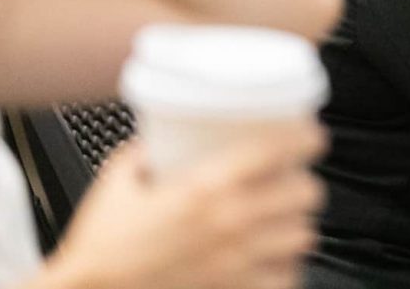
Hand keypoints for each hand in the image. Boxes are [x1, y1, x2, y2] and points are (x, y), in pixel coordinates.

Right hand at [38, 125, 325, 288]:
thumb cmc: (99, 249)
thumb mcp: (116, 182)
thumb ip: (142, 153)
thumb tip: (158, 140)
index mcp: (206, 187)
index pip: (279, 149)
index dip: (305, 138)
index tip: (310, 135)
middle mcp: (231, 223)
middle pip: (306, 193)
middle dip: (303, 185)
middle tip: (293, 182)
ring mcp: (238, 262)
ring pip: (304, 236)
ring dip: (297, 226)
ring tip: (286, 221)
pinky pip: (286, 279)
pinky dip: (285, 268)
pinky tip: (273, 261)